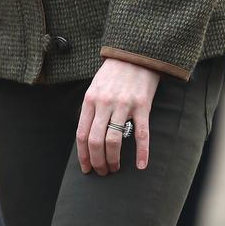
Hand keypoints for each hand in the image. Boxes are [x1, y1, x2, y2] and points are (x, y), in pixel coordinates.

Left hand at [76, 58, 160, 175]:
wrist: (135, 54)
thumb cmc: (113, 73)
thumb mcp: (95, 87)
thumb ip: (90, 109)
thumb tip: (86, 136)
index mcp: (90, 99)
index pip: (82, 134)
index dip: (83, 155)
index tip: (86, 169)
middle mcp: (104, 103)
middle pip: (96, 141)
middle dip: (97, 162)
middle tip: (102, 172)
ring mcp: (123, 104)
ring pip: (114, 140)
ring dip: (113, 159)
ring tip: (115, 168)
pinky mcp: (142, 105)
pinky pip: (141, 134)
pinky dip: (142, 152)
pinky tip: (141, 165)